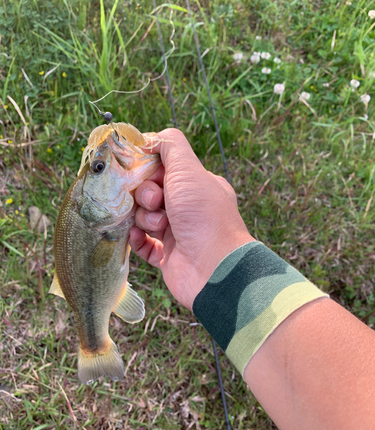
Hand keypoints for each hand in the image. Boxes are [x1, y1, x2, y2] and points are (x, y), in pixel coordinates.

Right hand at [129, 128, 254, 310]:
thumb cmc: (203, 215)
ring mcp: (178, 234)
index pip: (164, 170)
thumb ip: (171, 146)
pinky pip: (143, 243)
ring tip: (160, 226)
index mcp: (198, 187)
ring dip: (145, 218)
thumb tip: (151, 138)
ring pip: (145, 217)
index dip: (150, 170)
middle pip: (151, 193)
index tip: (142, 172)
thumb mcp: (189, 170)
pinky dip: (138, 239)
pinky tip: (139, 236)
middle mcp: (189, 209)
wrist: (213, 267)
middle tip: (157, 203)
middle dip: (147, 196)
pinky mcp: (167, 257)